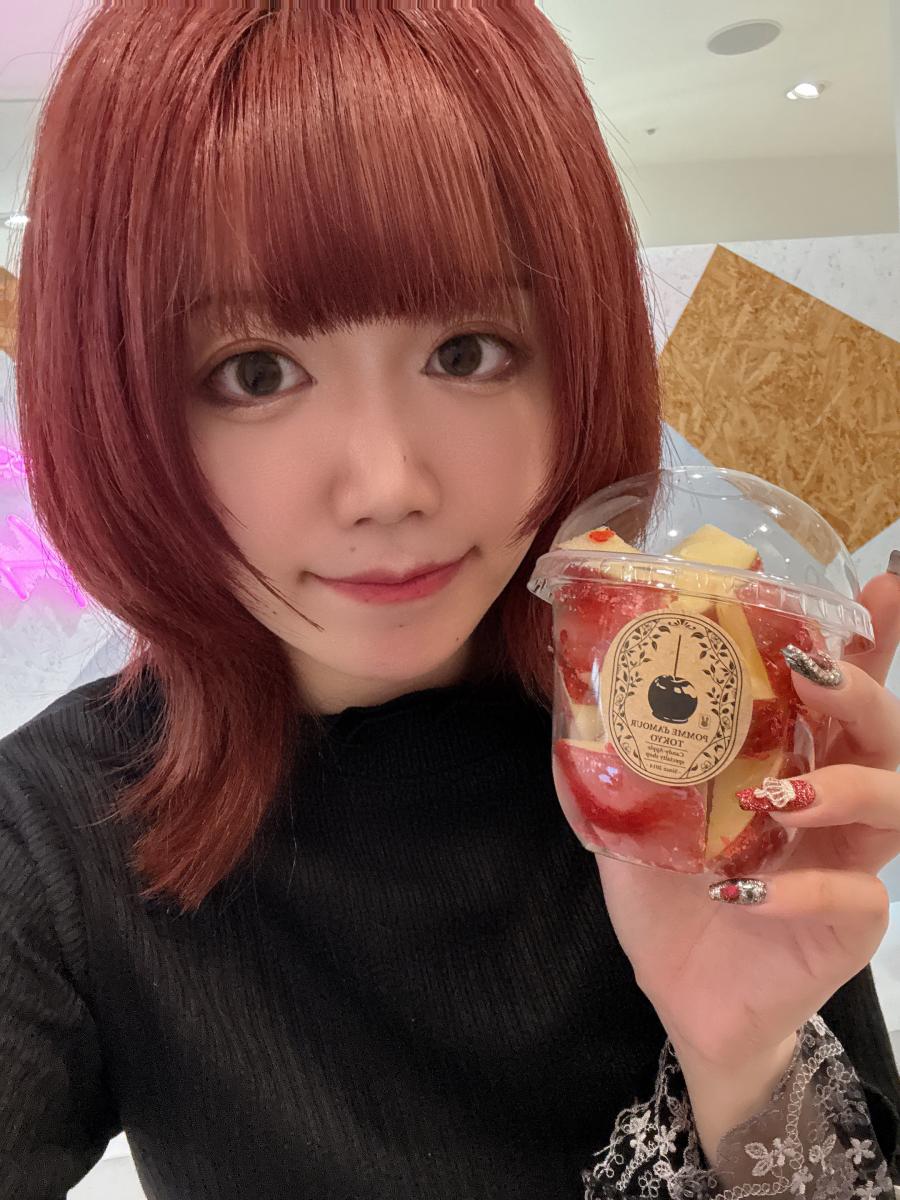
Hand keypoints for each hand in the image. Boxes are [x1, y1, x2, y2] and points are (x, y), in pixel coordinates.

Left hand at [593, 569, 899, 1070]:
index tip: (881, 584)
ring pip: (895, 804)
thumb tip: (595, 689)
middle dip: (862, 694)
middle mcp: (835, 802)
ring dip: (839, 788)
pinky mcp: (850, 923)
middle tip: (811, 675)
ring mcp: (851, 861)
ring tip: (774, 795)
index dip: (873, 638)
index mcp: (793, 761)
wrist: (682, 993)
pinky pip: (852, 895)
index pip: (843, 692)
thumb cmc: (670, 896)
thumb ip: (633, 764)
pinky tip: (740, 892)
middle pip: (886, 733)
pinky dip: (798, 889)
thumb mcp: (639, 819)